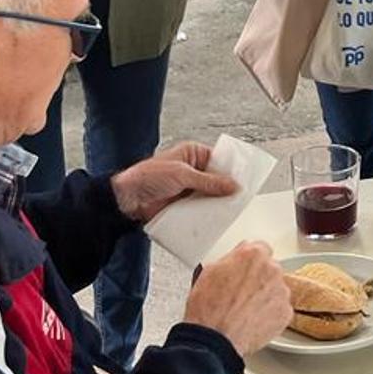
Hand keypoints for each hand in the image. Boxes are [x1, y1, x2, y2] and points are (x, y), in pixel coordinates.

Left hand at [112, 141, 236, 222]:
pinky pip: (201, 209)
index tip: (245, 179)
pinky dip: (207, 214)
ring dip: (217, 204)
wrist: (127, 199)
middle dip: (226, 189)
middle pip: (217, 180)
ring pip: (210, 196)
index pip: (219, 160)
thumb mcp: (183, 175)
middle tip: (241, 198)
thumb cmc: (148, 177)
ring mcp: (189, 189)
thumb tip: (232, 185)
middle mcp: (192, 170)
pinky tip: (216, 220)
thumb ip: (209, 182)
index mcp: (192, 154)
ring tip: (232, 211)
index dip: (231, 170)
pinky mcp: (184, 205)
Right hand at [183, 240, 292, 356]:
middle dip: (258, 279)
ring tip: (245, 310)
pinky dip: (270, 314)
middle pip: (269, 269)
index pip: (260, 249)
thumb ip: (231, 259)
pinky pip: (280, 309)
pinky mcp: (285, 313)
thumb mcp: (210, 270)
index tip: (245, 269)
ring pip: (275, 289)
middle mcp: (272, 270)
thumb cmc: (209, 308)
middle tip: (241, 293)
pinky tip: (253, 320)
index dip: (249, 262)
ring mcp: (281, 292)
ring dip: (265, 296)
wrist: (215, 338)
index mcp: (254, 254)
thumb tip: (236, 259)